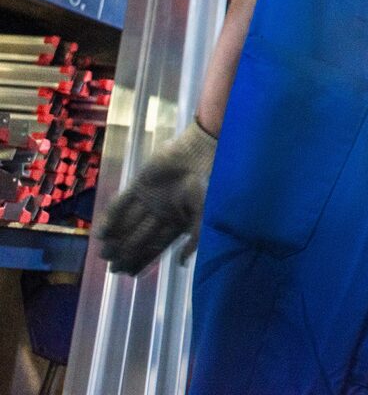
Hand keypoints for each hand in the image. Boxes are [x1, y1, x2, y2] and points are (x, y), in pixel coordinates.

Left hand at [96, 121, 217, 274]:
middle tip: (112, 269)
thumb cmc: (206, 183)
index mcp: (176, 221)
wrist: (200, 153)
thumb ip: (195, 238)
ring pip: (128, 223)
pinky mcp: (139, 184)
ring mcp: (148, 199)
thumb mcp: (204, 214)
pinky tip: (101, 232)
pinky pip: (121, 202)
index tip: (129, 275)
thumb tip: (180, 263)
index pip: (156, 245)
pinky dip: (111, 216)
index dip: (142, 260)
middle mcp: (160, 212)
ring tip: (104, 255)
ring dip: (116, 239)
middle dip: (126, 253)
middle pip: (139, 237)